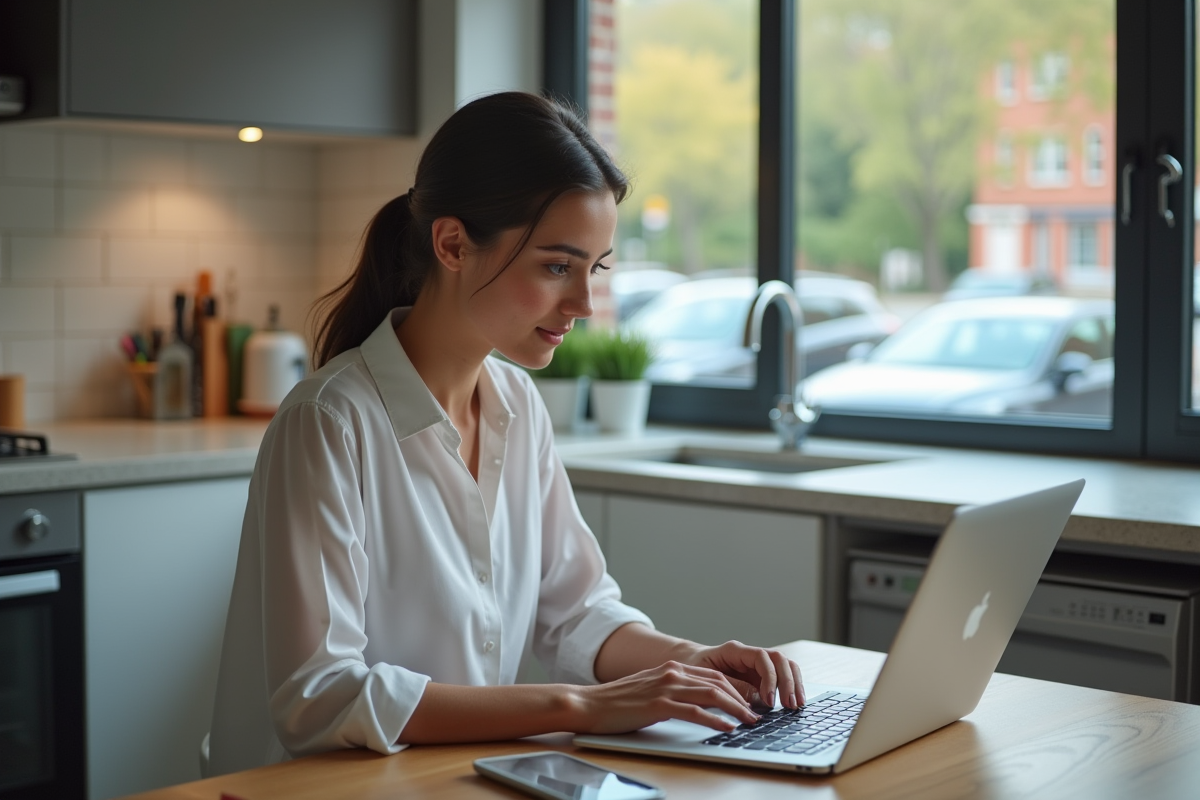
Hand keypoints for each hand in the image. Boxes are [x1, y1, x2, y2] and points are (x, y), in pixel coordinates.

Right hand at [571, 661, 759, 734]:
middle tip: (756, 714)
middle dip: (741, 698)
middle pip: (718, 682)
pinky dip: (715, 720)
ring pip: (712, 694)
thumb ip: (671, 691)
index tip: (749, 702)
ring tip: (749, 722)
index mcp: (671, 668)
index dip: (735, 688)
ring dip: (735, 709)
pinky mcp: (659, 705)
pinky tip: (727, 728)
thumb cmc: (618, 702)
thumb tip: (694, 705)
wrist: (589, 704)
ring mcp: (665, 687)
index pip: (713, 674)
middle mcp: (672, 672)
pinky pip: (695, 711)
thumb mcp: (649, 689)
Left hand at [680, 641, 804, 709]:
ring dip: (793, 684)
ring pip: (784, 666)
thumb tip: (759, 699)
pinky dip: (789, 688)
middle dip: (787, 681)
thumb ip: (733, 687)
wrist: (685, 665)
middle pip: (779, 659)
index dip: (769, 677)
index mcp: (734, 650)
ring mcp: (756, 665)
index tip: (768, 699)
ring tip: (796, 705)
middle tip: (789, 704)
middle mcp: (748, 655)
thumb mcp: (706, 680)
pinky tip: (793, 703)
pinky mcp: (759, 676)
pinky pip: (780, 677)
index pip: (761, 657)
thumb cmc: (691, 670)